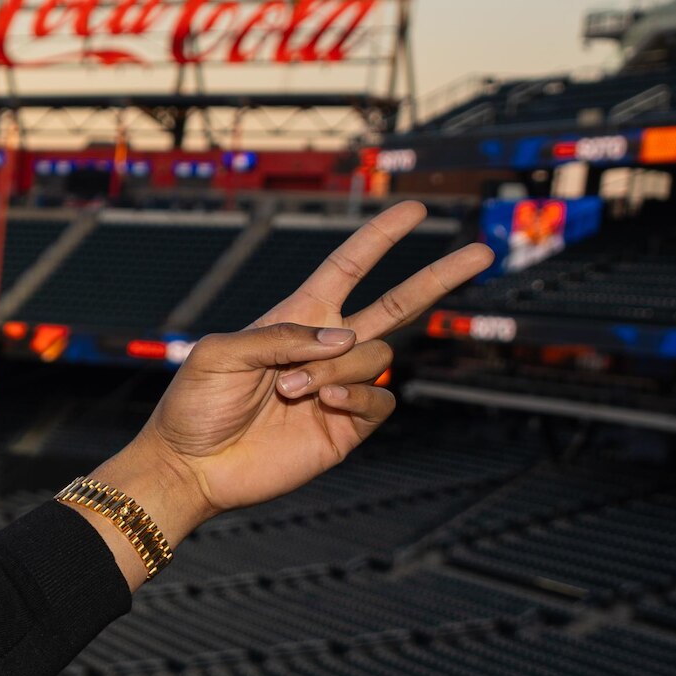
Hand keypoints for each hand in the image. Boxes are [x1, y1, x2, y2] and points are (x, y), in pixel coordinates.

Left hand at [92, 200, 494, 548]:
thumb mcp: (220, 352)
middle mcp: (326, 349)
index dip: (380, 238)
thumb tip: (343, 339)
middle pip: (399, 305)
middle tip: (484, 251)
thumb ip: (279, 335)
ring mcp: (341, 388)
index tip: (415, 210)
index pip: (349, 268)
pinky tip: (322, 404)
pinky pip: (381, 401)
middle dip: (440, 277)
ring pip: (377, 358)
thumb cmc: (194, 405)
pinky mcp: (347, 428)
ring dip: (335, 368)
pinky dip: (356, 397)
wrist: (191, 466)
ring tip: (288, 389)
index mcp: (297, 318)